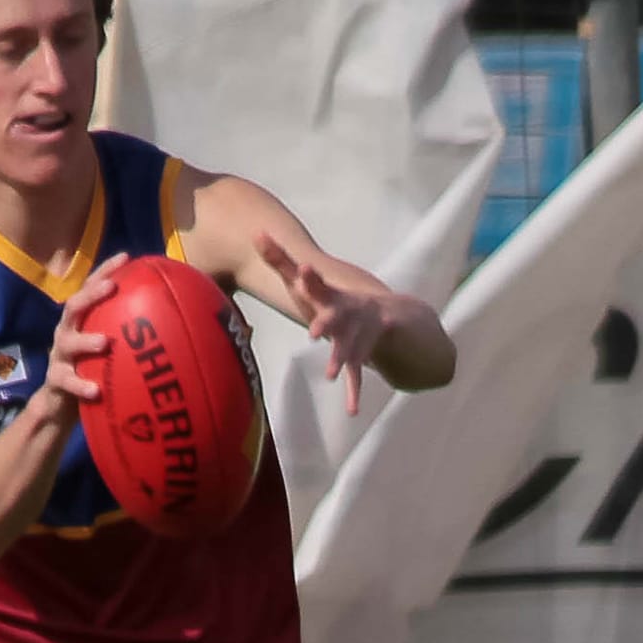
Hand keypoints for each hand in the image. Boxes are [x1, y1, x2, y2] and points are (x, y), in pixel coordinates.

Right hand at [40, 251, 125, 411]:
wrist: (60, 404)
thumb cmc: (91, 371)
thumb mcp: (108, 350)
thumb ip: (127, 335)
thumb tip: (170, 325)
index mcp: (81, 320)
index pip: (90, 288)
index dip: (105, 271)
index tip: (126, 257)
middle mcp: (67, 332)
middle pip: (75, 306)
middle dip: (92, 294)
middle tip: (112, 287)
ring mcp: (59, 355)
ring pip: (69, 343)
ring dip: (86, 341)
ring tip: (104, 342)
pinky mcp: (56, 380)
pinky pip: (67, 381)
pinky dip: (81, 385)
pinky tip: (96, 391)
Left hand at [255, 232, 388, 414]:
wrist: (386, 314)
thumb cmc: (332, 299)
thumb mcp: (307, 283)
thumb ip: (280, 259)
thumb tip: (255, 232)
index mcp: (328, 295)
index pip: (315, 284)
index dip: (309, 277)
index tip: (303, 269)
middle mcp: (345, 312)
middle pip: (335, 316)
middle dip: (325, 323)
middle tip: (313, 333)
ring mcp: (357, 334)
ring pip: (347, 348)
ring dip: (338, 359)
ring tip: (328, 374)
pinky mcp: (363, 355)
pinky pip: (357, 376)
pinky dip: (354, 392)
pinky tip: (353, 410)